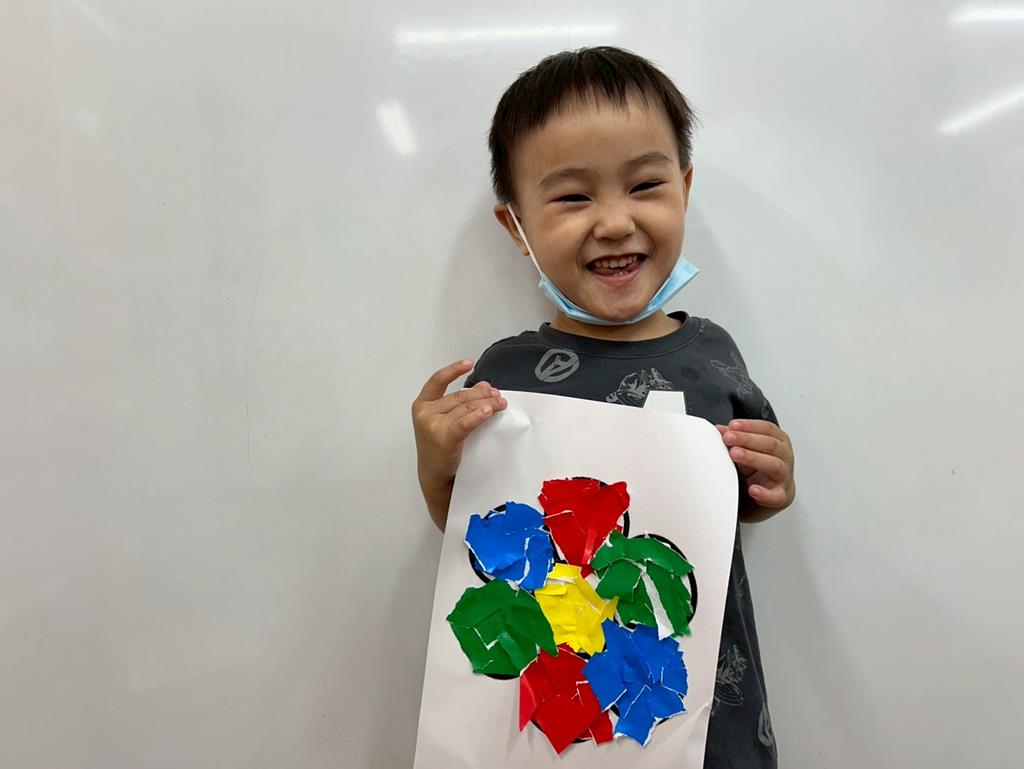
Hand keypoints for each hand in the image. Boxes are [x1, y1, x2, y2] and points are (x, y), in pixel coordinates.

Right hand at [412, 359, 507, 492]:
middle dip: (482, 394)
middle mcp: (425, 412)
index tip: (468, 363)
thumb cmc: (439, 448)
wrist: (434, 474)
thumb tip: (483, 385)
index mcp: (422, 404)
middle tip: (498, 395)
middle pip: (460, 395)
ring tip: (500, 403)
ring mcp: (433, 425)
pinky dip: (479, 415)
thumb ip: (460, 402)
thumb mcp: (445, 420)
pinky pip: (466, 422)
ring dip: (487, 403)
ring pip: (466, 407)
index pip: (438, 380)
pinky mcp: (444, 437)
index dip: (454, 369)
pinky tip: (489, 412)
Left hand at [715, 420, 794, 517]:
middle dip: (748, 439)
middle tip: (729, 438)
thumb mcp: (747, 450)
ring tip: (735, 454)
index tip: (733, 425)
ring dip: (753, 458)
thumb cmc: (760, 469)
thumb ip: (735, 439)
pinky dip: (764, 493)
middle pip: (770, 444)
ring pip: (774, 465)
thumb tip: (719, 430)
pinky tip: (752, 489)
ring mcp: (784, 477)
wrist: (772, 494)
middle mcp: (784, 457)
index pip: (767, 429)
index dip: (750, 425)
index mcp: (779, 442)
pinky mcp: (781, 496)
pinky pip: (776, 496)